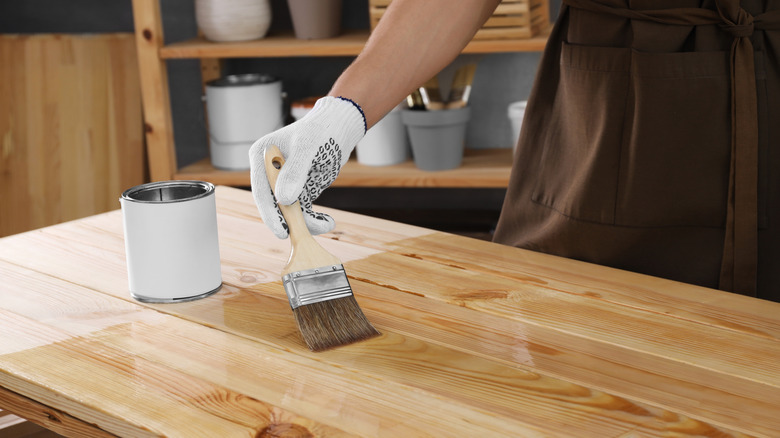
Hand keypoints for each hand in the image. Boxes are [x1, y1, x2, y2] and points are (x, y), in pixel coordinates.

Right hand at [248, 96, 365, 238]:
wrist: (340, 126)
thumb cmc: (322, 129)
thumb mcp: (308, 147)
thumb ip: (295, 172)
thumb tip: (283, 199)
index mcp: (263, 157)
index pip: (262, 190)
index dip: (270, 213)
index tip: (281, 231)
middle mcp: (271, 172)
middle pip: (273, 204)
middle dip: (288, 221)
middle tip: (301, 235)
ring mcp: (285, 182)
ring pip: (289, 211)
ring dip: (306, 223)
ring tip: (326, 224)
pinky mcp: (299, 189)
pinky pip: (303, 211)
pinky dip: (314, 219)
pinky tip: (328, 222)